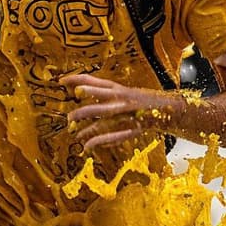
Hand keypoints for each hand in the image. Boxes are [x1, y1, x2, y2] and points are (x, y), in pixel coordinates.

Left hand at [63, 73, 181, 150]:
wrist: (164, 109)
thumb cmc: (137, 100)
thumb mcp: (119, 91)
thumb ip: (101, 90)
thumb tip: (78, 86)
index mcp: (115, 88)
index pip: (92, 80)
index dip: (75, 79)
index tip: (60, 81)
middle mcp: (118, 98)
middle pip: (96, 100)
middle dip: (80, 110)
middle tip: (69, 117)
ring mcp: (124, 113)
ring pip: (101, 120)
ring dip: (85, 127)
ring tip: (73, 132)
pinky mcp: (128, 127)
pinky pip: (109, 136)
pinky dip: (96, 142)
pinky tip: (86, 146)